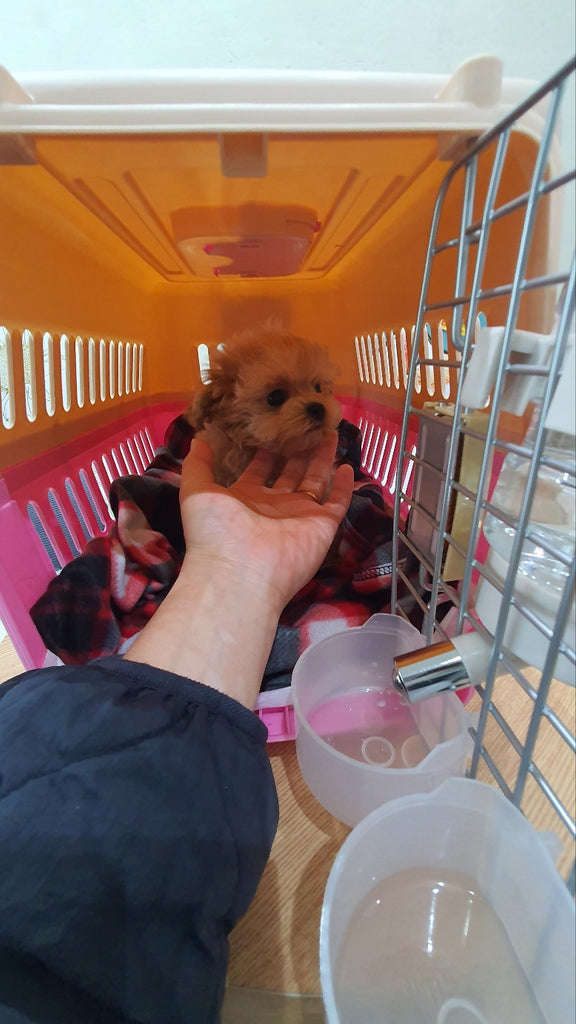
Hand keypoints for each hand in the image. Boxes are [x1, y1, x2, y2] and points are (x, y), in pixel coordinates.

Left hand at [179, 432, 353, 613]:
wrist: (241, 571)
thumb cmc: (216, 530)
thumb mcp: (196, 490)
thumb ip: (198, 464)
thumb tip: (199, 438)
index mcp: (246, 497)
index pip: (258, 469)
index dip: (266, 450)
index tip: (274, 425)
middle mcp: (274, 505)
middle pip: (290, 472)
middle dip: (298, 449)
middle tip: (307, 424)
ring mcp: (300, 515)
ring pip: (315, 481)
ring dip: (322, 458)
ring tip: (329, 432)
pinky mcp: (322, 525)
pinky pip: (338, 502)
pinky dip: (345, 486)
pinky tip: (348, 466)